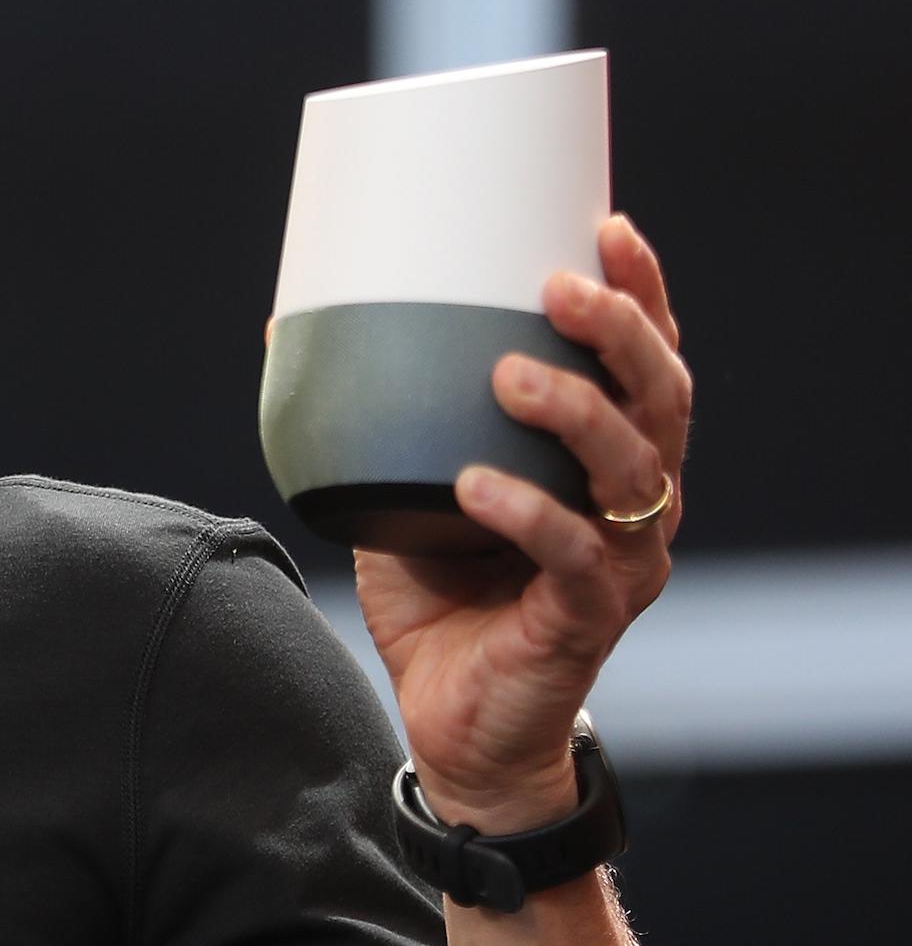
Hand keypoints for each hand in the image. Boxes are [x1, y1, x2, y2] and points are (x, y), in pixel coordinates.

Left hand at [344, 213, 691, 832]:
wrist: (452, 719)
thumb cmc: (437, 589)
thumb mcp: (398, 483)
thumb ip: (371, 413)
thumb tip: (283, 324)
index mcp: (605, 455)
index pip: (647, 358)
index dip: (641, 291)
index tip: (607, 226)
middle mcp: (636, 500)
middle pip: (663, 397)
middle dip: (619, 332)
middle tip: (559, 288)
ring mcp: (624, 560)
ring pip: (634, 469)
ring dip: (576, 412)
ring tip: (511, 374)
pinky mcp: (590, 618)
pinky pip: (576, 556)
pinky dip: (528, 512)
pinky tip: (476, 483)